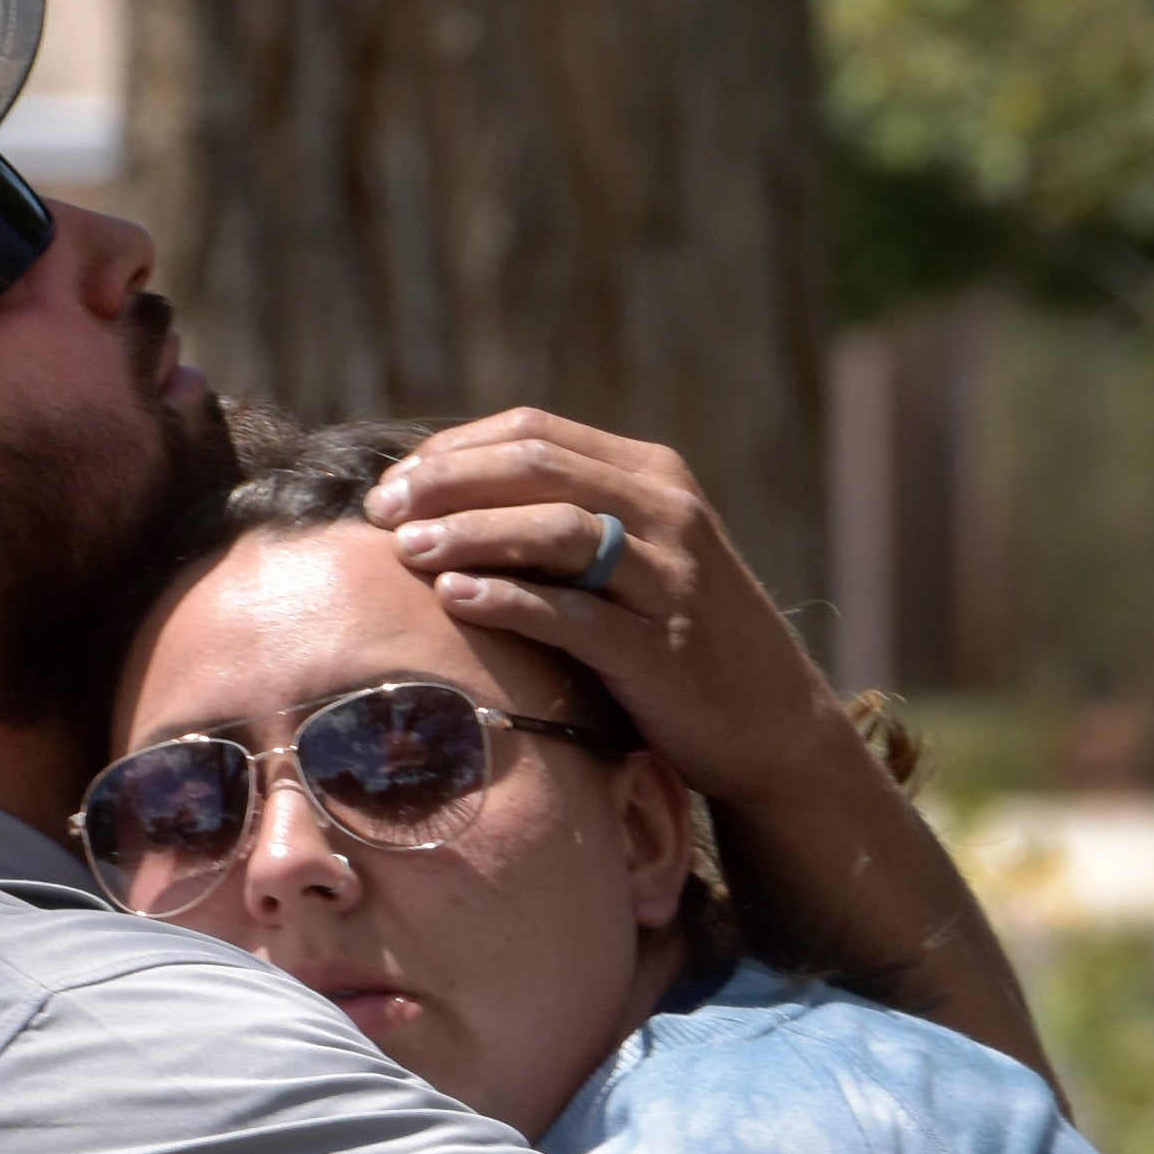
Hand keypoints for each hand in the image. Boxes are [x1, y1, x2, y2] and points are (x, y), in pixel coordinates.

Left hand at [368, 410, 847, 819]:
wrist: (772, 722)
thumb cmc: (676, 639)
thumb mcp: (633, 558)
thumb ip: (565, 519)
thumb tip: (445, 505)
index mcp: (651, 474)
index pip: (534, 430)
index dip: (453, 450)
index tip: (394, 482)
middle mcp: (666, 512)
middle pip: (536, 467)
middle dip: (447, 483)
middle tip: (381, 510)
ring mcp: (669, 579)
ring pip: (555, 531)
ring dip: (470, 533)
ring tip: (405, 551)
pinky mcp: (664, 649)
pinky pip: (575, 615)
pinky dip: (511, 602)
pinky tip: (455, 601)